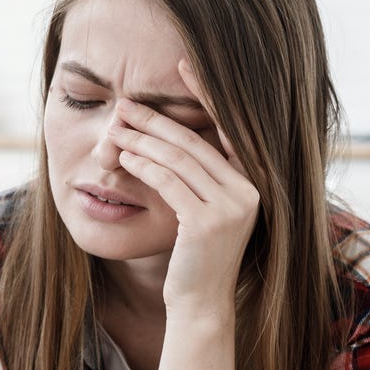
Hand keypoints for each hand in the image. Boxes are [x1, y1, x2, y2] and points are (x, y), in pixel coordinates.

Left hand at [107, 60, 259, 311]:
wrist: (200, 305)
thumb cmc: (196, 259)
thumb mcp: (202, 212)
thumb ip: (199, 178)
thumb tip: (170, 138)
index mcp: (253, 183)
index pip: (228, 128)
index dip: (206, 94)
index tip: (184, 64)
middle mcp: (249, 191)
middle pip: (195, 142)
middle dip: (156, 120)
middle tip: (126, 104)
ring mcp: (231, 207)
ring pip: (178, 159)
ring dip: (142, 140)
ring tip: (116, 128)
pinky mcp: (207, 222)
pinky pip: (168, 182)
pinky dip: (143, 165)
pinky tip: (124, 156)